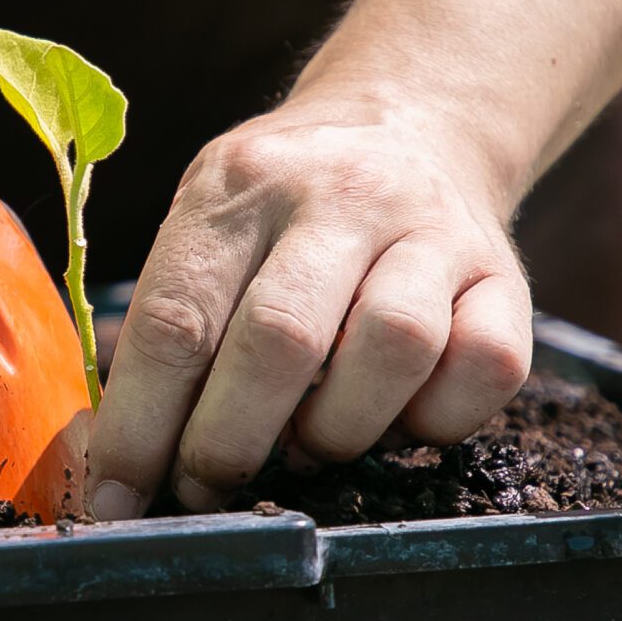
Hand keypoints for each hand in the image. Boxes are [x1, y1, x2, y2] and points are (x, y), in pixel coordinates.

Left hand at [83, 66, 534, 519]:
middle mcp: (340, 193)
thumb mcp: (207, 222)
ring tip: (307, 445)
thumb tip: (117, 467)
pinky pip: (486, 368)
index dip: (141, 427)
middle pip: (281, 340)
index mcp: (240, 183)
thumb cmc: (281, 211)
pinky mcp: (505, 275)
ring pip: (395, 349)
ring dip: (337, 432)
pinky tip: (396, 417)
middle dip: (229, 444)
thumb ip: (166, 329)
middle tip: (206, 488)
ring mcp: (432, 230)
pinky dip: (436, 421)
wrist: (411, 122)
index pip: (178, 319)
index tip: (116, 498)